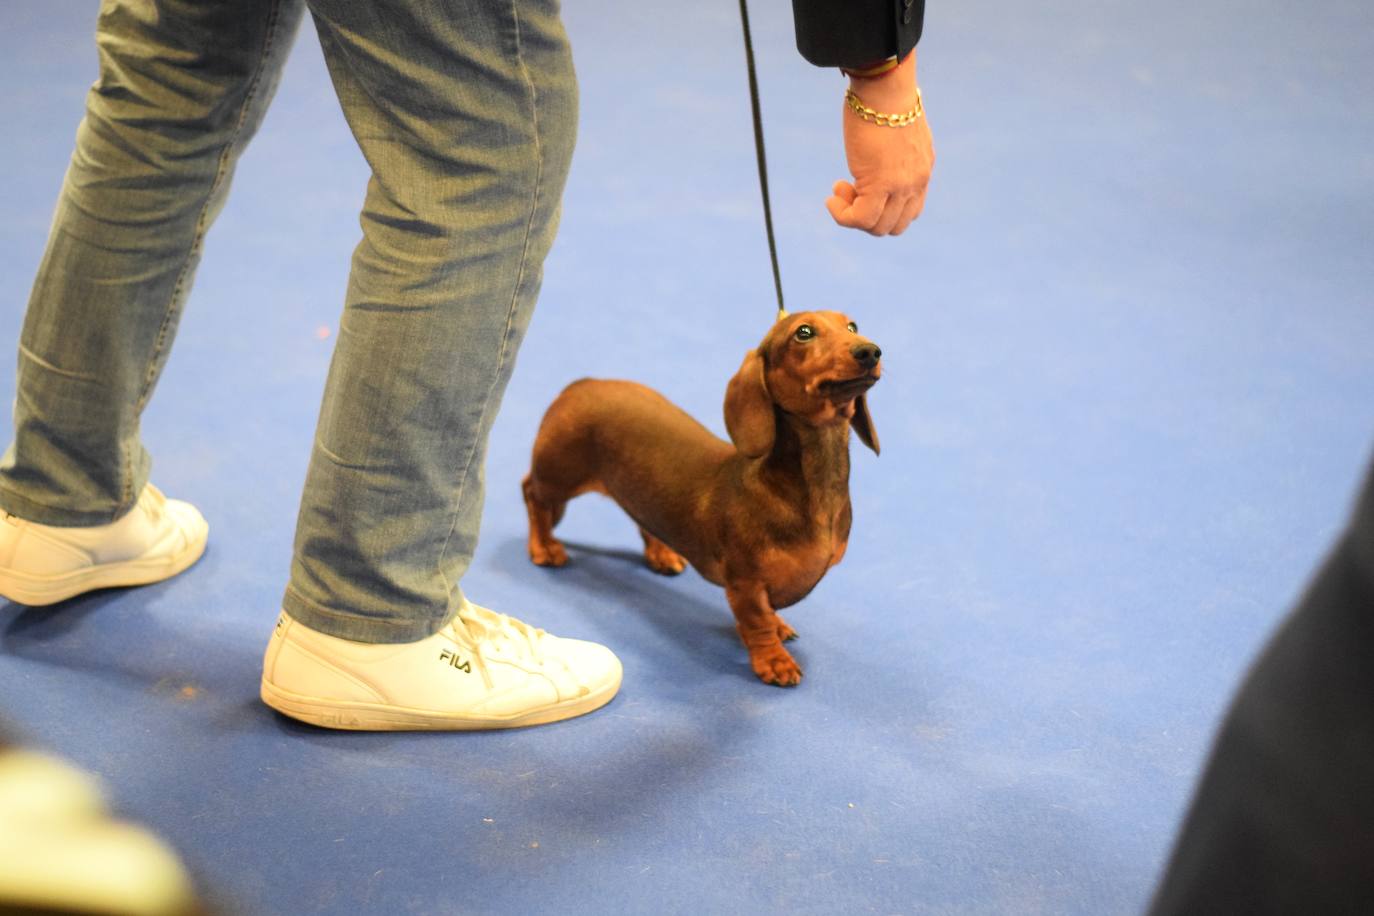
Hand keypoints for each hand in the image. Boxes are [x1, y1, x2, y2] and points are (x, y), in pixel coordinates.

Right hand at [827, 52, 933, 236]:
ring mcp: (902, 185)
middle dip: (867, 216)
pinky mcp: (883, 184)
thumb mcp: (894, 129)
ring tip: (839, 190)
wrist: (885, 86)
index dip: (883, 208)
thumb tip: (875, 153)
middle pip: (895, 225)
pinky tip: (832, 199)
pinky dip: (842, 215)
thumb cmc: (883, 97)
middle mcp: (917, 181)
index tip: (863, 186)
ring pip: (878, 227)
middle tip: (848, 189)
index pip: (910, 209)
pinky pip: (861, 219)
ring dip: (854, 216)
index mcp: (922, 168)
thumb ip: (891, 149)